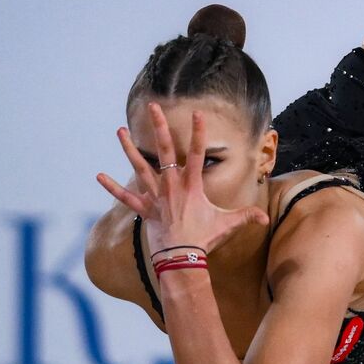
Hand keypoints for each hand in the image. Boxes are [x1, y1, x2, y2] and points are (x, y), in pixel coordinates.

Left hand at [95, 102, 268, 254]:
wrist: (182, 256)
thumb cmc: (205, 239)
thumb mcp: (228, 225)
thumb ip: (247, 217)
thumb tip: (265, 219)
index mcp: (191, 185)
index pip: (195, 154)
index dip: (198, 133)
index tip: (197, 114)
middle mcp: (171, 185)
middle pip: (164, 151)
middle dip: (158, 127)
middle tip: (153, 107)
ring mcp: (156, 196)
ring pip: (140, 167)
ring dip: (129, 149)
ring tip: (120, 131)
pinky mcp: (144, 209)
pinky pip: (126, 197)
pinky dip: (113, 187)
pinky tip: (99, 176)